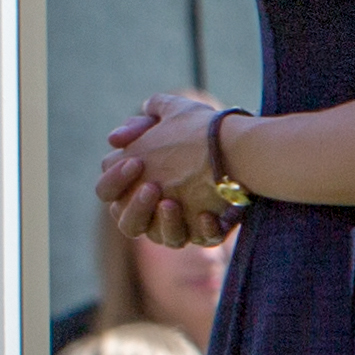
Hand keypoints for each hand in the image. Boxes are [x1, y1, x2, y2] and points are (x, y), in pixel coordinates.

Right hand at [97, 95, 238, 247]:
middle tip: (151, 186)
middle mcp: (154, 210)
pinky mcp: (208, 231)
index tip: (135, 162)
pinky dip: (200, 229)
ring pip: (159, 238)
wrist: (246, 143)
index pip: (108, 192)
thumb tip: (115, 139)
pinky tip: (205, 214)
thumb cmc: (205, 129)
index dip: (115, 181)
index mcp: (136, 185)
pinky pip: (200, 240)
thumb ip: (143, 120)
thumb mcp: (176, 114)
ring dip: (163, 222)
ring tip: (172, 203)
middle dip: (135, 206)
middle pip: (126, 223)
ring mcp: (181, 224)